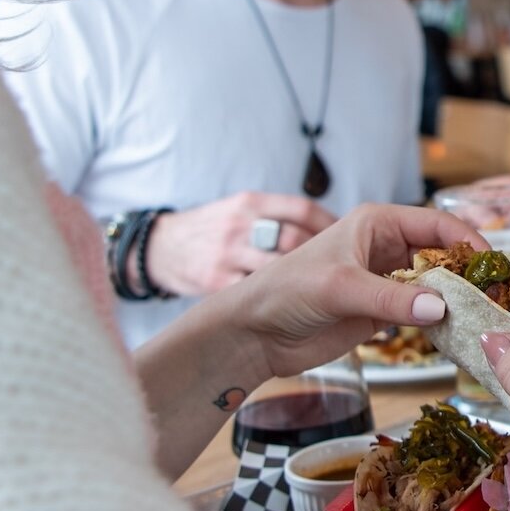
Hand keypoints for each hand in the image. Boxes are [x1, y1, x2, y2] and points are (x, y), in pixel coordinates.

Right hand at [144, 192, 336, 295]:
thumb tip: (333, 233)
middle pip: (294, 240)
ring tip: (323, 293)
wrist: (160, 249)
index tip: (349, 244)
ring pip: (277, 268)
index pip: (303, 211)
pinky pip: (255, 294)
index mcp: (252, 203)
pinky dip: (276, 302)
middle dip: (324, 259)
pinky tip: (290, 307)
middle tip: (344, 274)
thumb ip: (280, 220)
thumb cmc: (212, 232)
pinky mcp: (216, 283)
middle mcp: (240, 225)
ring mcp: (227, 254)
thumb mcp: (243, 211)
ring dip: (303, 283)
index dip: (331, 228)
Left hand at [232, 203, 485, 378]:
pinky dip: (441, 323)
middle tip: (499, 296)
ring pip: (436, 286)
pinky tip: (460, 335)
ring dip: (458, 301)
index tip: (493, 265)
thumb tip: (441, 308)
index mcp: (378, 223)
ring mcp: (387, 282)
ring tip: (488, 318)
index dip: (467, 240)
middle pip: (442, 255)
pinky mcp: (382, 313)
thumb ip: (390, 299)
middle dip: (469, 273)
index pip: (436, 223)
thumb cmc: (288, 291)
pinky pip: (422, 314)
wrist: (256, 333)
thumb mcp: (340, 288)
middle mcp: (387, 248)